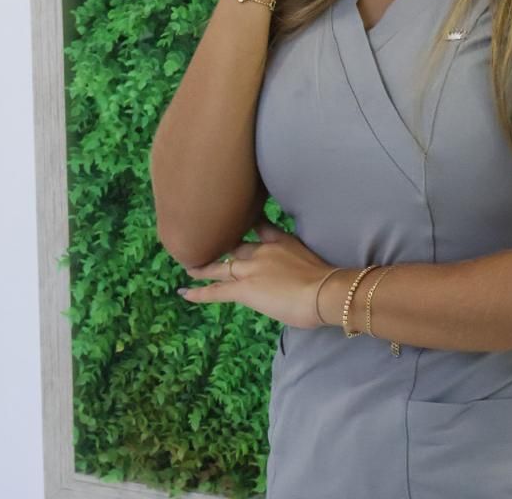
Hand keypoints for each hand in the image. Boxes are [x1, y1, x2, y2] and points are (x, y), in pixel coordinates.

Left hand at [177, 217, 337, 329]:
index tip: (239, 218)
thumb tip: (297, 275)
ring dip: (204, 268)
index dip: (247, 222)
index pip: (260, 226)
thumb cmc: (327, 282)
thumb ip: (299, 263)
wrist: (323, 291)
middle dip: (221, 246)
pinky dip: (199, 292)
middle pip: (236, 246)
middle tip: (206, 243)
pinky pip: (215, 291)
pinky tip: (184, 293)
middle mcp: (262, 250)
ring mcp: (250, 269)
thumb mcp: (313, 262)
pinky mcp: (243, 288)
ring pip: (220, 267)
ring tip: (190, 267)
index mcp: (281, 241)